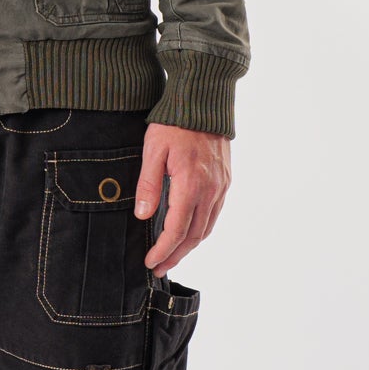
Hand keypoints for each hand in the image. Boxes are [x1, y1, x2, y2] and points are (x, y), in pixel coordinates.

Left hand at [134, 123, 231, 276]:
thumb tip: (144, 216)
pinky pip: (214, 214)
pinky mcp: (225, 181)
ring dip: (189, 246)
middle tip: (159, 267)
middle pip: (193, 235)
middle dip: (176, 255)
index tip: (151, 262)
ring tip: (172, 255)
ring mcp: (221, 186)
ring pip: (207, 227)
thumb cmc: (174, 123)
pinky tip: (189, 233)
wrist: (204, 101)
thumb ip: (149, 184)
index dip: (163, 250)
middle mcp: (210, 190)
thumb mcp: (153, 150)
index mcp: (190, 184)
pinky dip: (201, 230)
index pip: (176, 229)